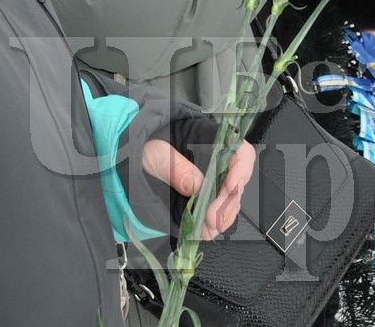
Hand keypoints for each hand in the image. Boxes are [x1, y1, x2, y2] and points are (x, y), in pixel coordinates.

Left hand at [141, 136, 255, 239]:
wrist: (132, 162)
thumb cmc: (146, 149)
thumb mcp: (155, 153)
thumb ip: (175, 167)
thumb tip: (197, 184)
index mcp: (211, 142)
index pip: (240, 153)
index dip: (241, 169)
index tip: (231, 187)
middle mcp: (217, 165)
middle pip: (238, 183)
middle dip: (228, 202)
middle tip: (212, 217)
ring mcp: (212, 186)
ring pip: (231, 203)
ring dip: (223, 218)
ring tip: (207, 227)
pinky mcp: (203, 203)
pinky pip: (216, 217)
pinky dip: (212, 227)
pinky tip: (203, 232)